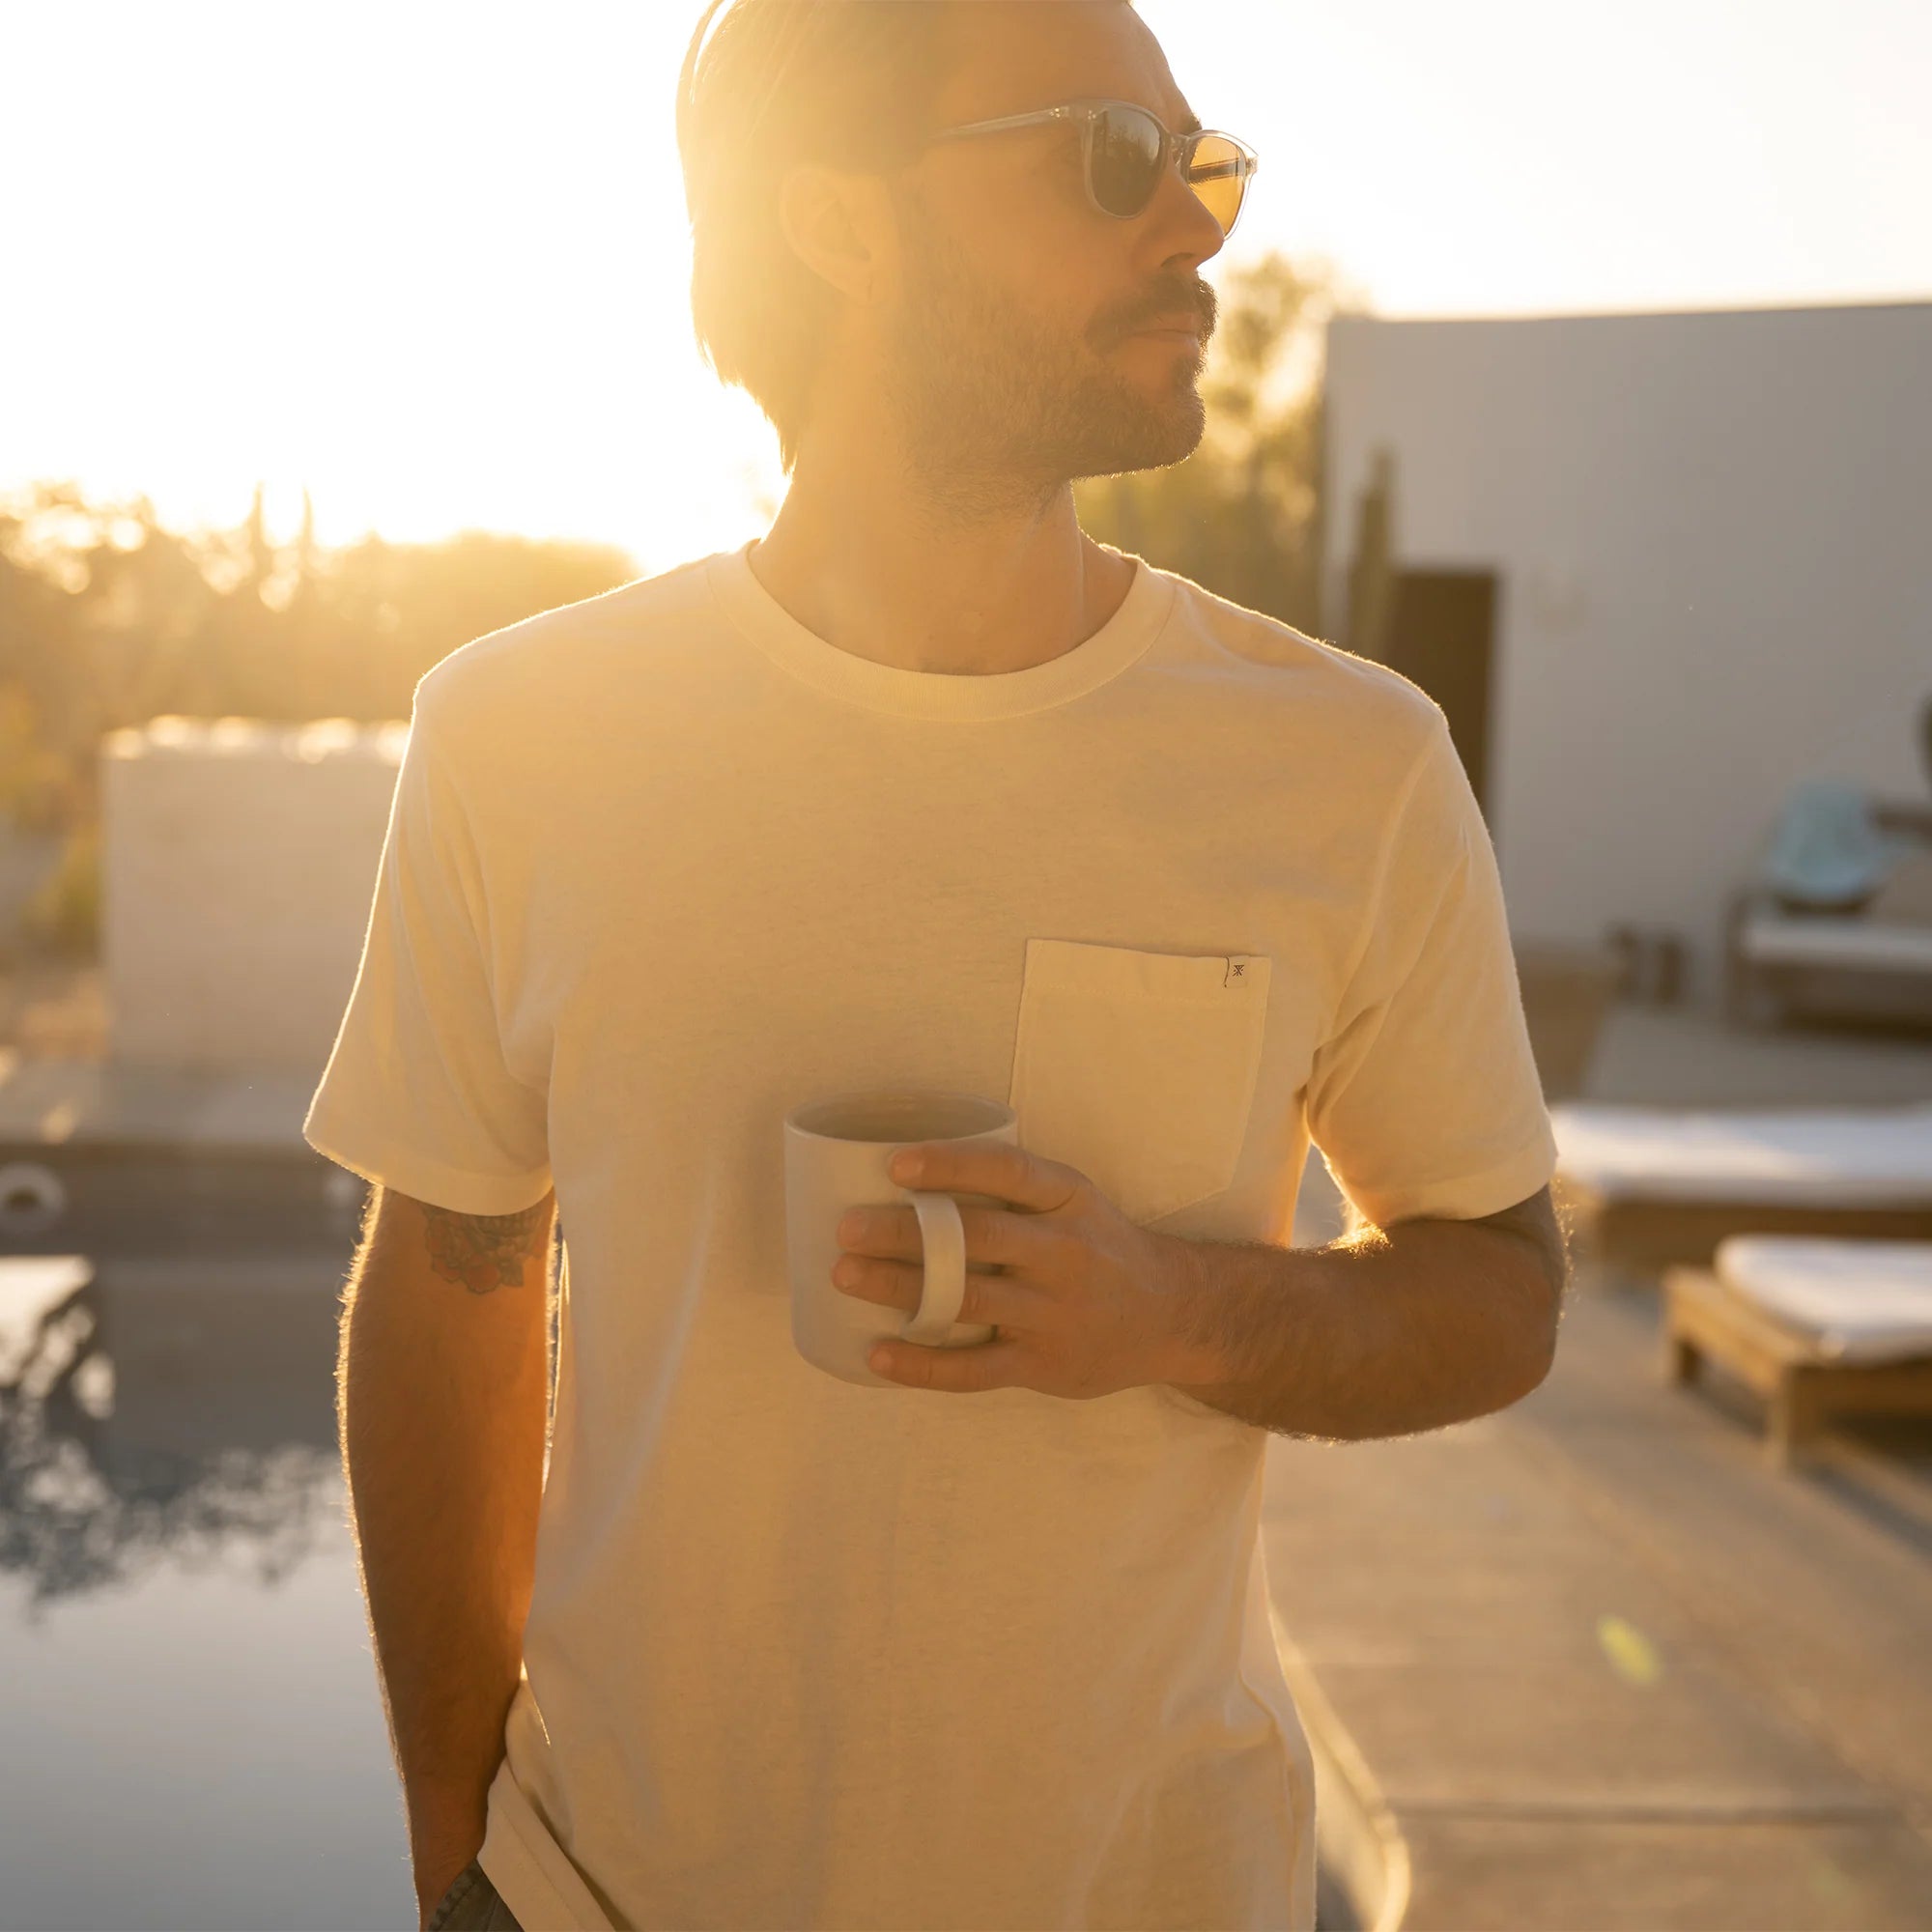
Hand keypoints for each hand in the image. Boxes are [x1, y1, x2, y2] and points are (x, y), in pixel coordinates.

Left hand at [831, 1140, 1193, 1397]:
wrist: (1171, 1315)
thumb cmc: (1099, 1246)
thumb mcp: (1075, 1201)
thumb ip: (1013, 1190)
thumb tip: (908, 1173)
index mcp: (1068, 1199)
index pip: (1008, 1172)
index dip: (951, 1164)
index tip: (895, 1165)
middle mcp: (1063, 1252)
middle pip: (976, 1237)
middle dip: (906, 1232)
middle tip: (847, 1227)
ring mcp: (1053, 1312)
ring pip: (966, 1299)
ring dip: (900, 1289)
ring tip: (845, 1276)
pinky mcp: (1044, 1365)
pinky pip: (974, 1369)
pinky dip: (923, 1365)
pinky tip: (879, 1355)